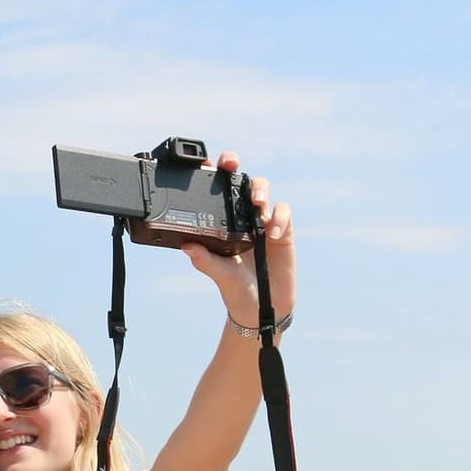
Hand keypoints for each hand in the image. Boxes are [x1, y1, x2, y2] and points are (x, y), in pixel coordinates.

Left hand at [180, 153, 296, 328]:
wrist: (261, 309)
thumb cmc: (236, 289)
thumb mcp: (219, 274)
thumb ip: (205, 260)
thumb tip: (187, 246)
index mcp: (221, 222)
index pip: (214, 191)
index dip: (211, 173)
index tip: (204, 162)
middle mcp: (241, 216)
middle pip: (239, 180)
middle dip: (234, 165)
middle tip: (230, 163)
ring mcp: (263, 221)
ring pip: (262, 190)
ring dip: (259, 190)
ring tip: (257, 203)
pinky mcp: (284, 231)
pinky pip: (283, 213)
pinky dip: (279, 218)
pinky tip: (272, 234)